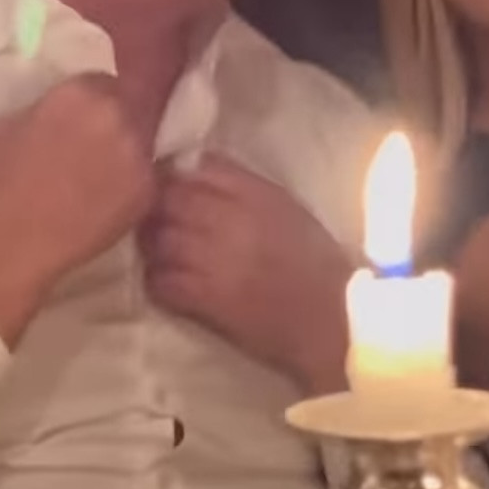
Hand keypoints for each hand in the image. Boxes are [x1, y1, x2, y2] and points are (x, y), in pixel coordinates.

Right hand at [0, 75, 153, 346]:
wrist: (6, 242)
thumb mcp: (8, 121)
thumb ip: (46, 106)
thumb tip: (58, 110)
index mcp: (81, 92)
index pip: (102, 79)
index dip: (89, 99)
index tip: (78, 116)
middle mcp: (118, 115)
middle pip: (127, 107)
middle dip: (110, 119)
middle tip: (89, 143)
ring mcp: (138, 154)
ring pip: (139, 141)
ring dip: (123, 149)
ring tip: (97, 173)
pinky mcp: (147, 191)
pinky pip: (143, 177)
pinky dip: (129, 184)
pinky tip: (104, 199)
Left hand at [141, 154, 349, 391]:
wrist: (334, 320)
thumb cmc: (316, 263)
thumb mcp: (286, 208)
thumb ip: (244, 187)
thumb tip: (197, 169)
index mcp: (256, 193)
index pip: (198, 167)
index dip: (178, 176)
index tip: (172, 188)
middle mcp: (231, 219)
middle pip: (169, 199)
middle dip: (158, 209)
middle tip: (158, 222)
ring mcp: (213, 259)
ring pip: (157, 239)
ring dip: (153, 246)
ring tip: (161, 254)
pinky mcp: (204, 298)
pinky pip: (160, 281)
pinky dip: (158, 282)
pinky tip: (168, 285)